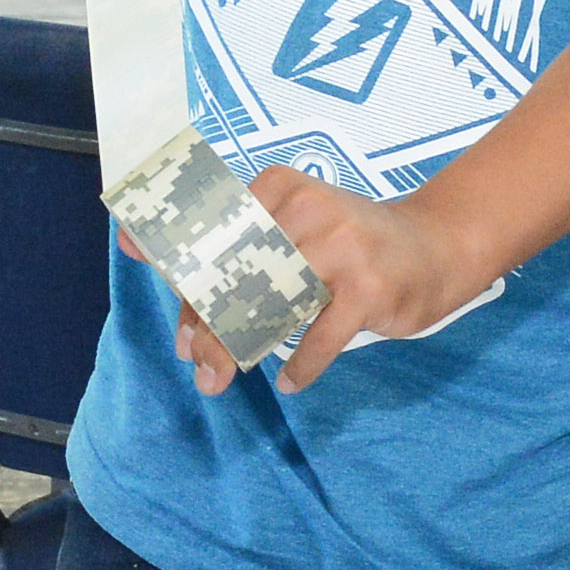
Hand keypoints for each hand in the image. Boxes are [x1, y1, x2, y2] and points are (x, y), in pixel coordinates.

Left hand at [159, 165, 495, 397]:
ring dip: (238, 351)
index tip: (183, 334)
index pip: (214, 241)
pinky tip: (288, 380)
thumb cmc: (351, 244)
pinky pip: (317, 340)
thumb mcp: (294, 226)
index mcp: (280, 189)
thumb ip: (229, 241)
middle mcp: (309, 210)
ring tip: (224, 377)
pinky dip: (299, 367)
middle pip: (236, 277)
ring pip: (268, 307)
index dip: (187, 291)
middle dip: (208, 330)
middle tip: (200, 366)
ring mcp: (341, 248)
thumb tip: (129, 245)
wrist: (440, 245)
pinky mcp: (367, 288)